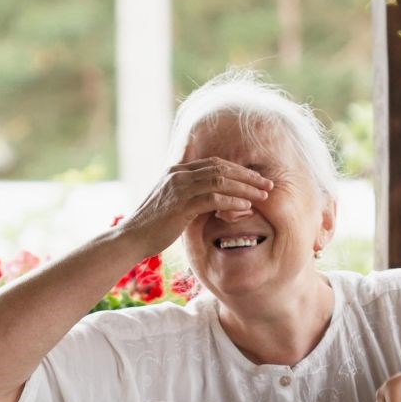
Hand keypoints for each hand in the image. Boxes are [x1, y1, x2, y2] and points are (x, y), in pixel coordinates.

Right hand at [122, 158, 272, 251]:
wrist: (131, 238)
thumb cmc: (154, 227)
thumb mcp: (174, 206)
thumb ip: (191, 197)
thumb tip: (214, 201)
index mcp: (177, 171)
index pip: (215, 163)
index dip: (239, 170)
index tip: (257, 179)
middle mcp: (178, 174)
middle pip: (222, 168)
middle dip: (248, 176)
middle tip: (268, 185)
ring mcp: (179, 188)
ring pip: (221, 180)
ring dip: (245, 188)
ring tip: (263, 196)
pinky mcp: (181, 205)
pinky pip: (213, 198)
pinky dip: (233, 201)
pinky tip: (246, 207)